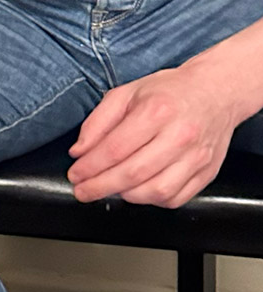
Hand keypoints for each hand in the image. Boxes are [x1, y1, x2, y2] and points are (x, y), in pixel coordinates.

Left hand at [67, 63, 247, 207]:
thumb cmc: (169, 92)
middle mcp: (180, 136)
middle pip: (132, 173)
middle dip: (100, 186)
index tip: (75, 174)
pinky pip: (176, 198)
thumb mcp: (125, 94)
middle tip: (83, 190)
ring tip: (110, 188)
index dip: (89, 167)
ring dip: (126, 195)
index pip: (114, 149)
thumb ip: (96, 123)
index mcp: (156, 111)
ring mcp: (196, 157)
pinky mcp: (207, 172)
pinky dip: (152, 200)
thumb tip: (79, 152)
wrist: (215, 92)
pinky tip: (138, 190)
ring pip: (155, 191)